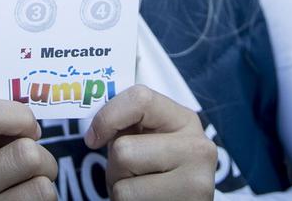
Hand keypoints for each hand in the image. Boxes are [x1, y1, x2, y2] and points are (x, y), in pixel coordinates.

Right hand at [0, 100, 57, 200]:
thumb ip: (2, 127)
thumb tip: (40, 99)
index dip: (19, 116)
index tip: (28, 129)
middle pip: (27, 154)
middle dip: (43, 157)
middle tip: (34, 166)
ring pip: (42, 186)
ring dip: (46, 183)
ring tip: (29, 186)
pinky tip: (27, 200)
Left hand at [84, 85, 214, 199]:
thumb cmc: (156, 175)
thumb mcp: (146, 142)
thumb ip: (128, 127)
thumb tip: (95, 129)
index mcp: (185, 120)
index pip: (140, 99)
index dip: (107, 117)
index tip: (94, 138)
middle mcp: (197, 147)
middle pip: (124, 149)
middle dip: (116, 168)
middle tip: (132, 176)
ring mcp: (195, 180)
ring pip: (122, 185)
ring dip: (121, 191)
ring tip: (141, 192)